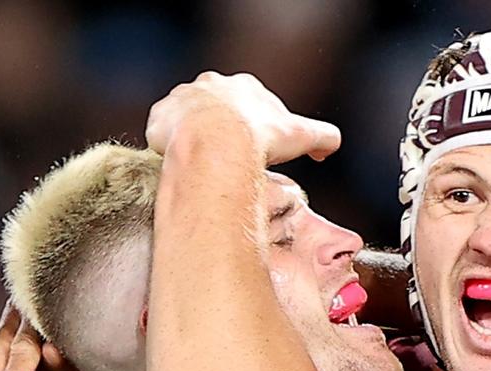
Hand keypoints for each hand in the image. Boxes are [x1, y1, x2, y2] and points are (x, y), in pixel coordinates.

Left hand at [145, 71, 340, 165]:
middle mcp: (211, 85)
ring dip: (197, 138)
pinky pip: (164, 132)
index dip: (258, 128)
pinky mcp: (160, 117)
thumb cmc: (258, 137)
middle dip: (225, 131)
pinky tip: (184, 163)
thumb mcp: (303, 136)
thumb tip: (330, 146)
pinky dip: (172, 146)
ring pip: (189, 119)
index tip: (259, 149)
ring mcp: (182, 99)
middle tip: (233, 159)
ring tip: (206, 164)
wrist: (215, 144)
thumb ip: (324, 137)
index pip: (253, 104)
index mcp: (244, 85)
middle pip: (219, 109)